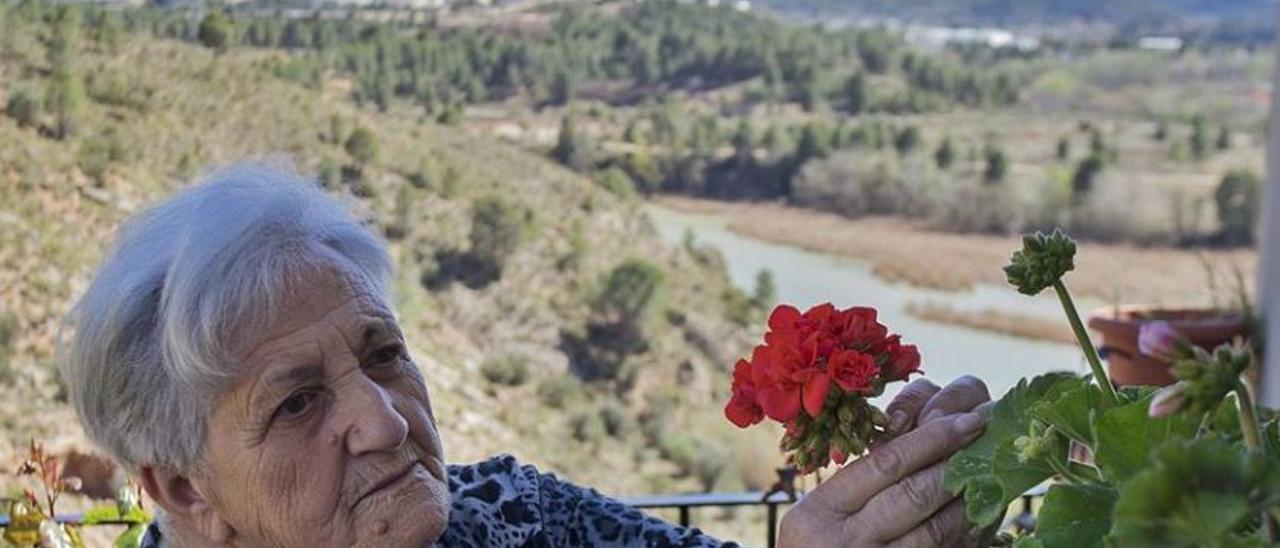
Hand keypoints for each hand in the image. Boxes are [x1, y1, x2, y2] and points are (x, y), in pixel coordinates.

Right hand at [777, 377, 990, 547]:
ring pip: (935, 531)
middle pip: (914, 494)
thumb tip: (923, 437)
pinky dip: (965, 535)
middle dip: (956, 463)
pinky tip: (981, 517)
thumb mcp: (818, 512)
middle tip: (989, 439)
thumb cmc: (816, 547)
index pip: (884, 463)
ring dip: (969, 500)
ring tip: (990, 474)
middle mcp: (844, 543)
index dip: (931, 439)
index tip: (965, 420)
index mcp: (819, 512)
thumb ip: (856, 483)